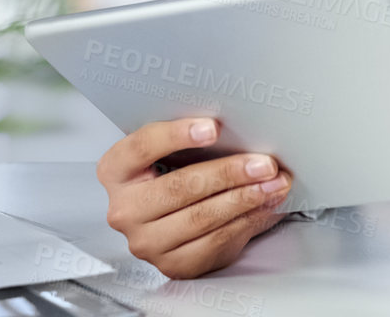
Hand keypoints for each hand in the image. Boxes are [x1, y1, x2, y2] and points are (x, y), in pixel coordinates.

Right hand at [97, 117, 294, 279]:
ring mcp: (146, 241)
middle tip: (263, 163)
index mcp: (116, 170)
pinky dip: (245, 221)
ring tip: (273, 183)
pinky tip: (263, 206)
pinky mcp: (172, 264)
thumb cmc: (171, 175)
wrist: (167, 222)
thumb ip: (190, 139)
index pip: (143, 147)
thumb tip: (240, 126)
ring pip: (201, 217)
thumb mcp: (168, 152)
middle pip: (180, 186)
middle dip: (228, 172)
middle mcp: (125, 209)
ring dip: (245, 198)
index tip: (213, 128)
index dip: (177, 135)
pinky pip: (214, 242)